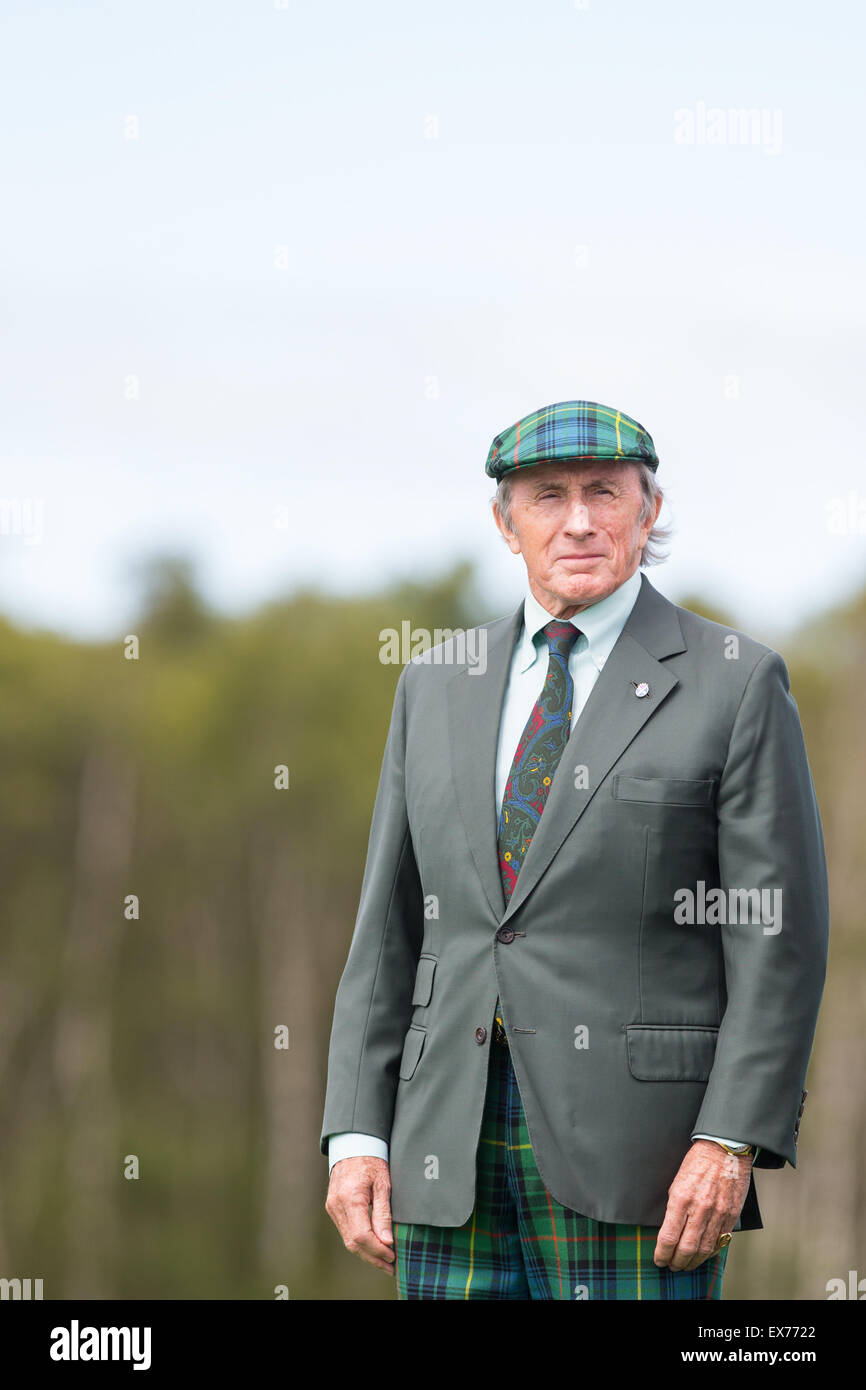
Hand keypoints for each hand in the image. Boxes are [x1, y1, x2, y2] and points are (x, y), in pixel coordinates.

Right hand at [325, 1155, 394, 1273]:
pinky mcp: (332, 1208)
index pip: (362, 1236)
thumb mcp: (384, 1184)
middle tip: (392, 1267)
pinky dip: (359, 1242)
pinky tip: (374, 1246)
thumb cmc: (372, 1161)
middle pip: (353, 1243)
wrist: (353, 1144)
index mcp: (351, 1198)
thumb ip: (383, 1214)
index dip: (377, 1251)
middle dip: (373, 1258)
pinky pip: (345, 1231)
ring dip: (367, 1253)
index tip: (393, 1256)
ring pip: (348, 1240)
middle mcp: (337, 1206)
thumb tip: (387, 1242)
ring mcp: (332, 1207)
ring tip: (385, 1261)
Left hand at [653, 1139, 751, 1270]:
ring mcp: (718, 1214)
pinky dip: (710, 1252)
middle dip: (676, 1262)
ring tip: (686, 1265)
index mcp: (681, 1198)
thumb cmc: (697, 1162)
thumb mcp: (676, 1181)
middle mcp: (700, 1209)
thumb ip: (674, 1207)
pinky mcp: (731, 1215)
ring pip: (704, 1249)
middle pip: (686, 1248)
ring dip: (693, 1261)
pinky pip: (721, 1241)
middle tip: (671, 1266)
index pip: (668, 1237)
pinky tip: (703, 1254)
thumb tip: (669, 1230)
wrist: (724, 1149)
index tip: (658, 1259)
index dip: (662, 1253)